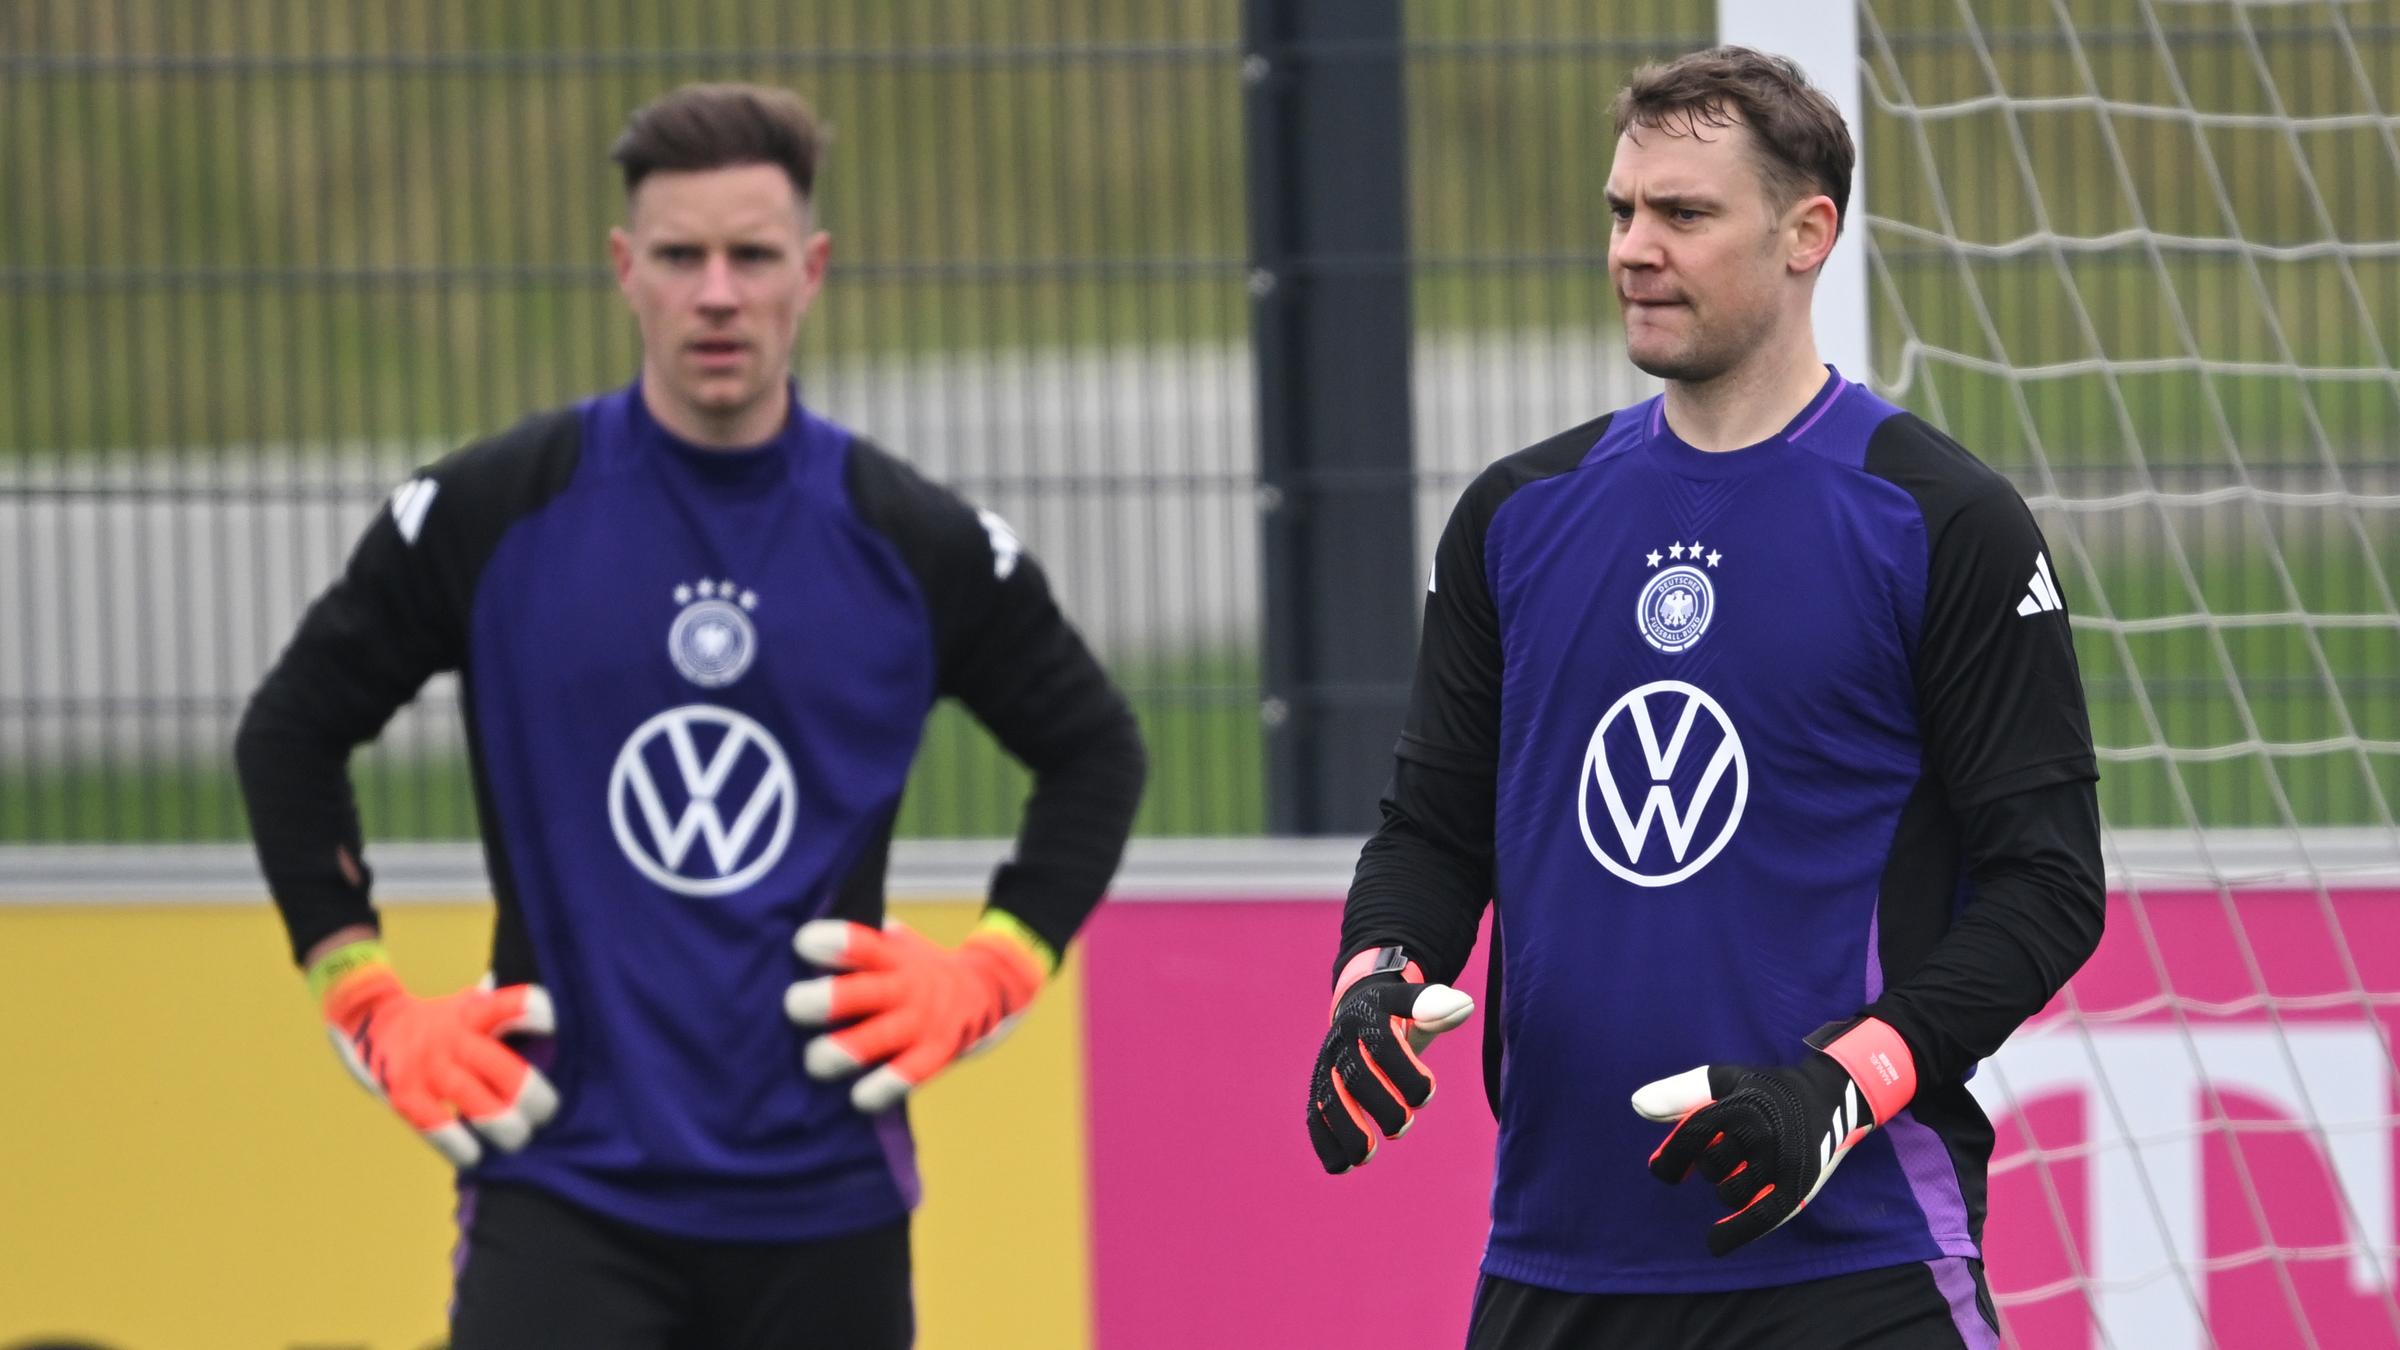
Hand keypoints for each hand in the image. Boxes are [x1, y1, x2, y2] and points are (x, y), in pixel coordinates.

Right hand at [315, 942, 558, 1167]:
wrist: (371, 1021)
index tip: (559, 1029)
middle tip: (548, 1112)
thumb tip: (564, 1025)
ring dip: (500, 1123)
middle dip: (528, 1093)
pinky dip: (456, 1144)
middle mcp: (453, 1039)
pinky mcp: (405, 1095)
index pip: (510, 1005)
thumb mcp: (472, 1007)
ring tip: (520, 1139)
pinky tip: (475, 1157)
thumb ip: (508, 1016)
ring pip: (471, 1098)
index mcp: (475, 1013)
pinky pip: (434, 1124)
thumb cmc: (442, 1022)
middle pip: (498, 1064)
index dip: (535, 1014)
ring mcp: (428, 1068)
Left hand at [784, 916, 1047, 1112]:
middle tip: (794, 1006)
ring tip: (816, 1061)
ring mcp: (921, 1022)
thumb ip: (858, 944)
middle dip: (827, 1000)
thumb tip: (795, 931)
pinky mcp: (936, 1053)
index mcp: (891, 955)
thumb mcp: (895, 945)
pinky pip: (910, 1075)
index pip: (860, 943)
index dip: (832, 942)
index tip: (802, 943)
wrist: (985, 990)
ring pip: (879, 1038)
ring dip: (845, 1051)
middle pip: (863, 992)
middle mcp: (905, 987)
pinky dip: (884, 1088)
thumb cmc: (915, 970)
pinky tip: (859, 1099)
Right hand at [1306, 946, 1474, 1173]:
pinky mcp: (1319, 1087)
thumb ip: (1438, 1008)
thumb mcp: (1415, 1004)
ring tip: (1367, 1156)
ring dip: (1347, 1130)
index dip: (1404, 1071)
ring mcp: (1326, 1065)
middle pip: (1355, 1076)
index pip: (1382, 1043)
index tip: (1428, 1093)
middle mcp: (1342, 1041)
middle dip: (1378, 1105)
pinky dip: (1325, 1142)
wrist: (1357, 1008)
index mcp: (1368, 1017)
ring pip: (1329, 1100)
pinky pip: (1315, 1116)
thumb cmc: (1396, 1014)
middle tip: (1403, 1127)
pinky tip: (1341, 1166)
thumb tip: (1464, 1006)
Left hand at [1632, 1015, 1916, 1255]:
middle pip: (1711, 1167)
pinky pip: (1761, 1217)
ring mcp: (1781, 1160)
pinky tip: (1714, 1243)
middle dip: (1710, 1165)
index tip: (1661, 1171)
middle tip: (1728, 1152)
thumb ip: (1679, 1094)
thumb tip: (1636, 1104)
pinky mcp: (1798, 1184)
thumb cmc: (1763, 1091)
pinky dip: (1736, 1234)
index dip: (1671, 1159)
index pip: (1693, 1136)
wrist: (1828, 1096)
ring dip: (1727, 1188)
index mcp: (1738, 1104)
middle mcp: (1760, 1132)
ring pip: (1731, 1193)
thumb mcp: (1722, 1081)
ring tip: (1743, 1170)